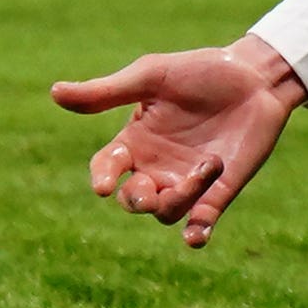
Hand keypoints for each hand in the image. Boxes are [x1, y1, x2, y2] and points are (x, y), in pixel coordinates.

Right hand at [52, 40, 306, 247]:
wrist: (254, 76)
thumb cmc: (199, 70)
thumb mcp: (151, 76)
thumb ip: (107, 92)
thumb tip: (54, 92)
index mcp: (135, 140)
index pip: (107, 168)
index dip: (102, 179)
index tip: (105, 185)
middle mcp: (157, 166)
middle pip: (133, 201)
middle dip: (137, 200)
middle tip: (150, 189)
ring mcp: (188, 182)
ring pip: (166, 213)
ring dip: (180, 197)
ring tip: (208, 164)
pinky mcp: (219, 191)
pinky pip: (201, 223)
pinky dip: (196, 234)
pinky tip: (195, 236)